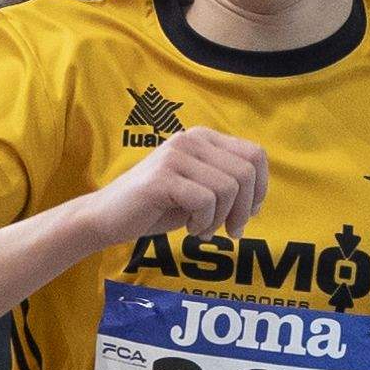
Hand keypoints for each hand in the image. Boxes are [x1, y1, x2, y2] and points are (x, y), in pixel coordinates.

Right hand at [76, 128, 266, 247]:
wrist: (108, 217)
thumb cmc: (157, 207)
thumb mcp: (199, 190)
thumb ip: (227, 185)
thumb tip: (258, 199)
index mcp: (203, 138)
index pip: (254, 154)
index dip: (260, 188)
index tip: (249, 213)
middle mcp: (190, 140)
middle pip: (245, 173)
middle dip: (244, 210)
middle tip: (230, 231)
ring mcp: (175, 156)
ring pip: (227, 188)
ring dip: (220, 219)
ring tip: (202, 230)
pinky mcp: (163, 178)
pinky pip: (205, 201)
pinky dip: (204, 223)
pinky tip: (190, 229)